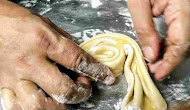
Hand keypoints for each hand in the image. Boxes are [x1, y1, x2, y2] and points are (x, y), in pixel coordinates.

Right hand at [0, 1, 114, 108]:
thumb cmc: (12, 18)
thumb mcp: (42, 22)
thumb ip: (62, 40)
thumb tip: (77, 55)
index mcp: (43, 41)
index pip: (77, 60)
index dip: (96, 70)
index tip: (106, 77)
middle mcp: (30, 62)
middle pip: (62, 89)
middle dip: (80, 92)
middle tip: (83, 86)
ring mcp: (15, 77)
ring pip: (39, 106)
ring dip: (58, 106)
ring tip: (64, 97)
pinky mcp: (3, 85)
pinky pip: (17, 106)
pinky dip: (33, 107)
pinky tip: (41, 100)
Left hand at [127, 0, 189, 79]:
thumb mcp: (138, 2)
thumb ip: (144, 28)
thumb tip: (151, 56)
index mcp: (185, 5)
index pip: (183, 43)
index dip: (170, 62)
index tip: (157, 74)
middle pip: (188, 43)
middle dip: (170, 60)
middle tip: (154, 69)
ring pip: (187, 38)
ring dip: (170, 52)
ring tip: (154, 62)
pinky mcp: (187, 8)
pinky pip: (183, 29)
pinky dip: (171, 42)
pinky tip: (158, 47)